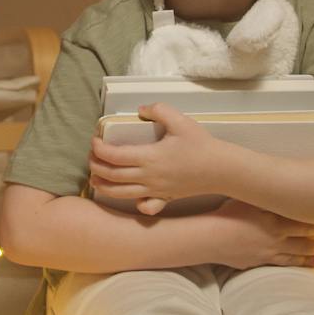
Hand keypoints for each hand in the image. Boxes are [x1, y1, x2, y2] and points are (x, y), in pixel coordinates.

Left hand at [88, 102, 245, 213]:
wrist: (221, 169)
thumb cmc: (201, 144)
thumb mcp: (180, 120)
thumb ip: (158, 110)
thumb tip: (140, 109)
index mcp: (149, 157)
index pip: (114, 156)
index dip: (99, 149)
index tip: (94, 140)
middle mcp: (148, 177)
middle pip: (112, 176)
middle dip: (96, 166)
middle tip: (92, 156)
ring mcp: (155, 190)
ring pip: (121, 193)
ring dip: (103, 186)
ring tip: (95, 178)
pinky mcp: (164, 197)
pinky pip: (142, 205)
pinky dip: (130, 202)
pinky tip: (126, 194)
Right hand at [205, 200, 313, 268]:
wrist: (210, 238)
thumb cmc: (227, 215)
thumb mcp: (249, 199)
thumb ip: (267, 196)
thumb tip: (282, 188)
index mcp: (274, 221)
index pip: (302, 223)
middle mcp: (274, 239)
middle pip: (302, 242)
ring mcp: (266, 253)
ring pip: (293, 256)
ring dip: (309, 258)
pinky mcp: (257, 262)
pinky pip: (279, 264)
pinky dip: (291, 265)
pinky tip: (297, 266)